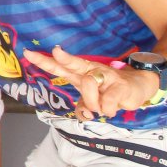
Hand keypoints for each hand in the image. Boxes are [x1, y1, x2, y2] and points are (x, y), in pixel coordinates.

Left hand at [23, 46, 158, 119]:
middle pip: (74, 64)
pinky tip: (111, 109)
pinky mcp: (120, 85)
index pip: (60, 67)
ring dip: (92, 103)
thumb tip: (85, 115)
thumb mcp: (92, 103)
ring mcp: (106, 77)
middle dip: (63, 58)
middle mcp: (91, 72)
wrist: (139, 89)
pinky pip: (106, 102)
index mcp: (81, 74)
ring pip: (89, 86)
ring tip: (100, 108)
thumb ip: (83, 109)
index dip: (45, 61)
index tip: (28, 53)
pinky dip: (107, 110)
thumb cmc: (110, 93)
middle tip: (56, 52)